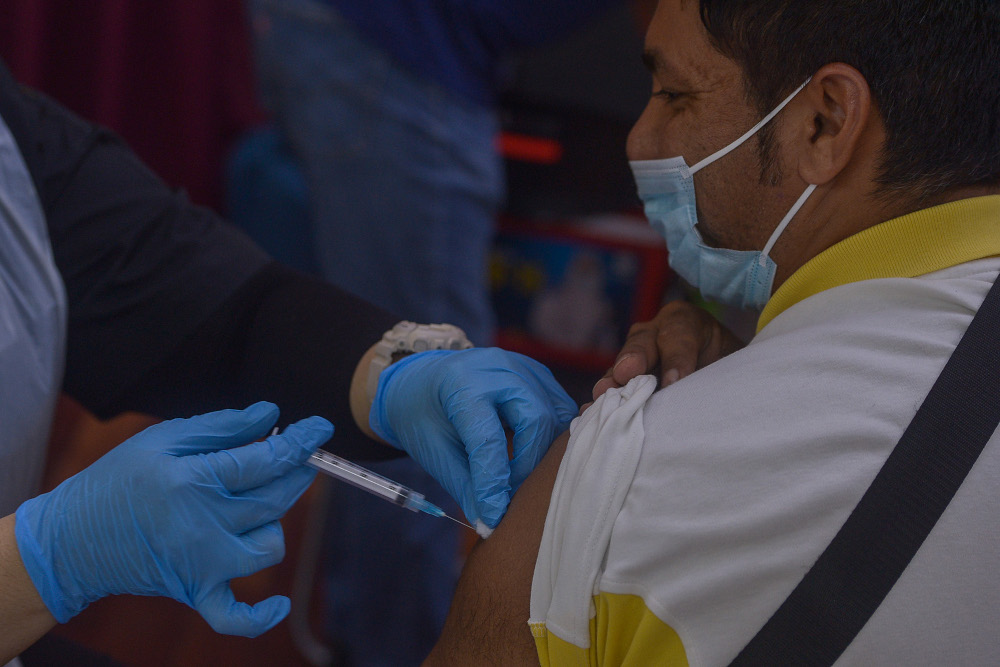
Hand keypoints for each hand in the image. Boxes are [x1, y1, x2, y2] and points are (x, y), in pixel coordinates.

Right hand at [14, 402, 331, 636]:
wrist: (71, 538)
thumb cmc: (116, 480)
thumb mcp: (162, 438)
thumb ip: (222, 426)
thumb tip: (269, 415)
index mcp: (192, 481)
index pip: (265, 461)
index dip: (300, 442)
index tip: (319, 429)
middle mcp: (202, 525)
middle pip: (275, 500)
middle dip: (296, 473)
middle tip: (298, 457)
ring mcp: (201, 564)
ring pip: (268, 547)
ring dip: (274, 523)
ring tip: (257, 506)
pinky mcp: (194, 592)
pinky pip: (235, 616)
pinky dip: (260, 616)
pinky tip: (279, 605)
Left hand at [369, 348, 577, 530]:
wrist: (423, 379)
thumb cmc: (425, 415)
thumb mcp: (433, 451)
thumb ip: (464, 485)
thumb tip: (490, 522)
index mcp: (462, 383)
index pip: (487, 439)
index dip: (493, 483)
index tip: (494, 516)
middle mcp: (499, 368)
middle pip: (536, 420)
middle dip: (528, 466)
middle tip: (512, 497)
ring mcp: (524, 367)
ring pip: (557, 416)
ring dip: (545, 454)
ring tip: (523, 481)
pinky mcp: (540, 376)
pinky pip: (561, 410)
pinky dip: (554, 439)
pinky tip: (537, 460)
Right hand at [591, 301, 744, 401]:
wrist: (717, 375)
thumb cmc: (725, 368)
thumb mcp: (729, 362)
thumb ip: (712, 372)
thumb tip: (684, 390)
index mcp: (684, 321)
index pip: (679, 334)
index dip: (676, 358)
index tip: (674, 382)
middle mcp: (654, 334)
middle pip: (642, 344)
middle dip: (634, 358)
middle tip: (627, 373)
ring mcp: (634, 357)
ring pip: (621, 367)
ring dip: (612, 382)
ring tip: (602, 395)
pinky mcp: (623, 382)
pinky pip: (612, 389)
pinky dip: (603, 401)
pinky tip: (590, 413)